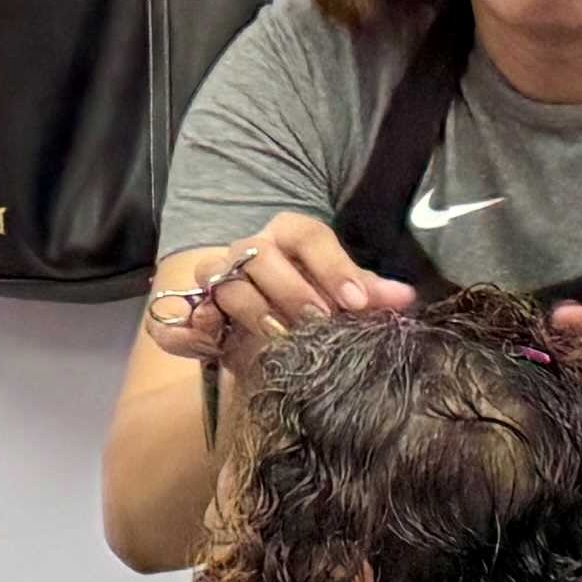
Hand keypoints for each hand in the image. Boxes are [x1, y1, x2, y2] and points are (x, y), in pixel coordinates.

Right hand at [142, 211, 408, 368]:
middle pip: (259, 255)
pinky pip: (177, 320)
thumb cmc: (311, 300)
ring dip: (250, 310)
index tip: (357, 304)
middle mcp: (247, 249)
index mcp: (288, 235)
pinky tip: (213, 345)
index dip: (332, 267)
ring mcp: (213, 277)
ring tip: (278, 339)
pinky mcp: (189, 312)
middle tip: (318, 324)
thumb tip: (404, 298)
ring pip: (221, 281)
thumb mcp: (342, 295)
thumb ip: (368, 294)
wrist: (263, 323)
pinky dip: (189, 333)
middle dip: (290, 291)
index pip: (308, 235)